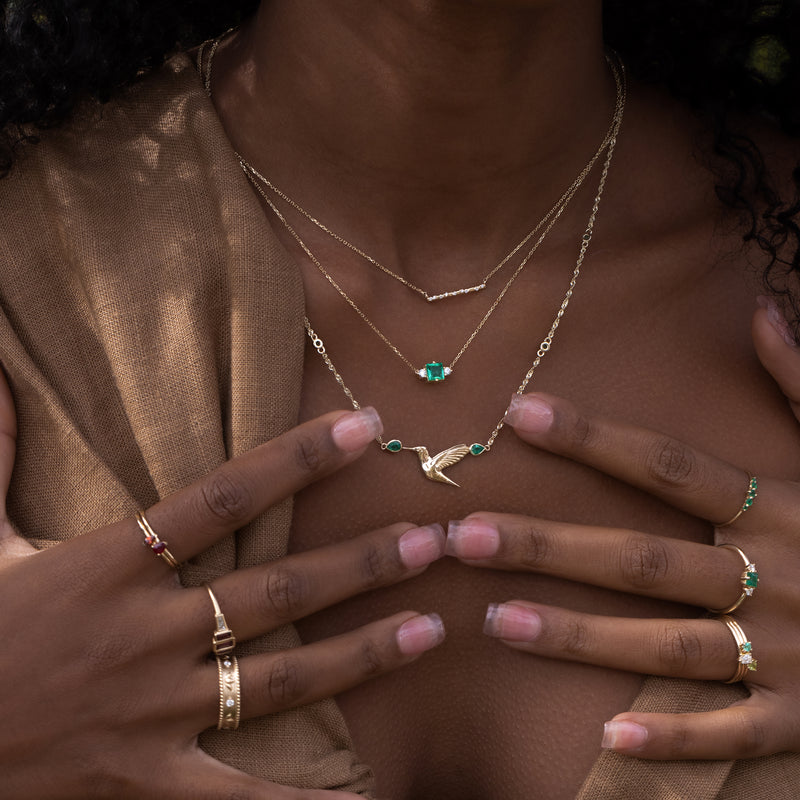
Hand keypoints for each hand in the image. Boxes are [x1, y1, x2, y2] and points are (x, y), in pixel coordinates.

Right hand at [0, 369, 445, 798]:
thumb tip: (2, 380)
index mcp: (107, 569)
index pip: (223, 498)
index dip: (298, 459)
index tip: (363, 428)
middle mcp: (145, 636)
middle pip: (275, 590)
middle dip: (359, 563)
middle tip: (431, 539)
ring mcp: (153, 714)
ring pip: (279, 679)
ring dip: (361, 653)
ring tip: (432, 629)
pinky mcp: (146, 781)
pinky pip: (240, 798)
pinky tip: (369, 797)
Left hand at [445, 302, 799, 760]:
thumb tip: (762, 311)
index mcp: (778, 510)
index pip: (668, 465)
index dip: (594, 438)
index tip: (521, 413)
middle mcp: (773, 578)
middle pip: (641, 561)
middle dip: (550, 548)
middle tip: (467, 537)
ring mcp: (788, 652)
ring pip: (665, 645)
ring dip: (579, 637)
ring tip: (495, 621)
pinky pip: (733, 732)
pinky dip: (677, 738)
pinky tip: (608, 734)